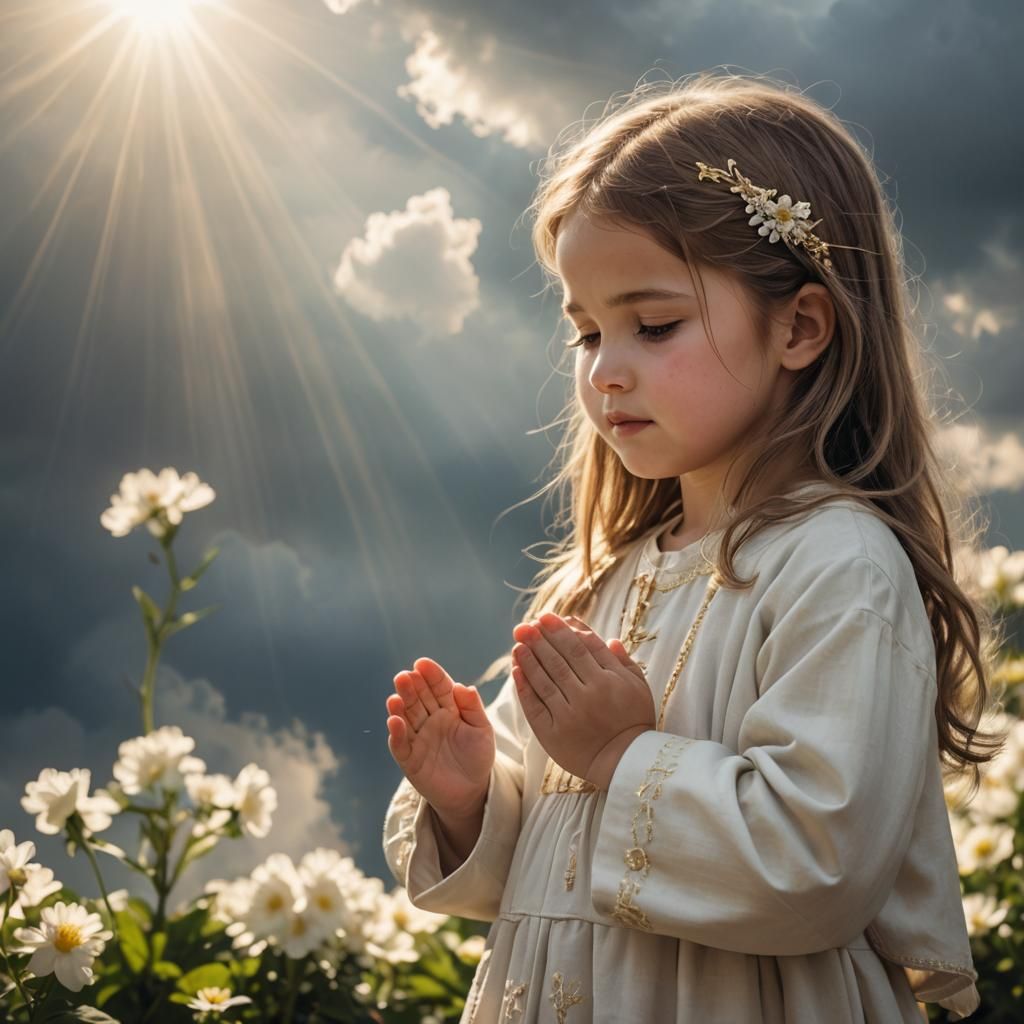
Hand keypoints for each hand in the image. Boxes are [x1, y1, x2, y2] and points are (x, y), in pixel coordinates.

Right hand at [385, 657, 494, 819]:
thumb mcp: (482, 730)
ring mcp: (418, 738)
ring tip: (396, 697)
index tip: (422, 663)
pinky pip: (400, 745)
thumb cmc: (477, 756)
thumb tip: (463, 686)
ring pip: (406, 718)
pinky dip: (396, 733)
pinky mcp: (409, 759)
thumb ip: (473, 708)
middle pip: (419, 699)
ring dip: (399, 707)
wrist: (471, 791)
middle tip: (405, 676)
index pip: (439, 687)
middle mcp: (430, 719)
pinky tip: (395, 721)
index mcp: (449, 708)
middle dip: (411, 687)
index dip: (431, 675)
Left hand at [511, 613, 655, 790]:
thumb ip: (623, 662)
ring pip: (546, 677)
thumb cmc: (634, 722)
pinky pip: (535, 704)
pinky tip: (517, 668)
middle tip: (527, 624)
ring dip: (530, 656)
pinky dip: (525, 685)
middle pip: (561, 657)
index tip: (547, 617)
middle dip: (542, 637)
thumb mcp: (639, 687)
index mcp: (611, 679)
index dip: (562, 630)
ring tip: (519, 641)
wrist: (625, 763)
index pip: (583, 646)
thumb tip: (610, 638)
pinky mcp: (554, 733)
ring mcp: (570, 713)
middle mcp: (590, 694)